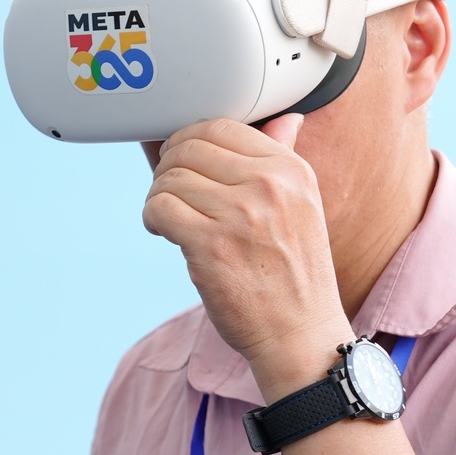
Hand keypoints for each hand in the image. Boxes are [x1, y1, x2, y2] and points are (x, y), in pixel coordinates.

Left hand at [142, 116, 354, 399]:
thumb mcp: (303, 206)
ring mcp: (239, 215)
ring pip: (169, 178)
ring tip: (170, 218)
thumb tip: (285, 118)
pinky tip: (164, 233)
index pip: (220, 127)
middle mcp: (269, 186)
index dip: (189, 142)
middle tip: (170, 193)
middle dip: (168, 168)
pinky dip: (152, 218)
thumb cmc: (294, 274)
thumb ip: (285, 158)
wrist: (301, 336)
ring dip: (158, 197)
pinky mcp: (210, 246)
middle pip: (189, 148)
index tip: (184, 164)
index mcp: (290, 170)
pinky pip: (159, 208)